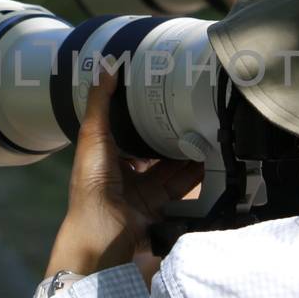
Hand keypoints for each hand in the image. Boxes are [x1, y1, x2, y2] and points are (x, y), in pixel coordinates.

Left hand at [46, 70, 203, 285]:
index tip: (164, 99)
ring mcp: (143, 192)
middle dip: (171, 136)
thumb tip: (107, 65)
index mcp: (106, 157)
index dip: (144, 117)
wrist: (103, 231)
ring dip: (187, 154)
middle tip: (193, 114)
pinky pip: (181, 187)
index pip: (128, 132)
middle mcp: (125, 174)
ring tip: (206, 132)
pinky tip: (207, 159)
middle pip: (153, 151)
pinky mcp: (160, 207)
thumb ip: (100, 102)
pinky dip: (195, 175)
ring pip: (171, 168)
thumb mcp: (93, 136)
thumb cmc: (91, 183)